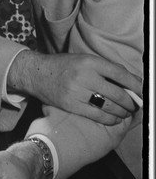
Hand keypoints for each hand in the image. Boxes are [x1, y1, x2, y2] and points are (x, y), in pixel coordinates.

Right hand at [8, 51, 141, 124]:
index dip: (136, 86)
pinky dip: (110, 119)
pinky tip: (114, 118)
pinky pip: (97, 115)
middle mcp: (84, 76)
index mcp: (89, 62)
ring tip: (126, 112)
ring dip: (123, 112)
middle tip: (135, 106)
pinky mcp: (71, 105)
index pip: (120, 75)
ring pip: (110, 106)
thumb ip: (105, 68)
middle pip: (118, 94)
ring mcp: (77, 92)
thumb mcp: (83, 60)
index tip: (143, 92)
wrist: (36, 74)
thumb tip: (130, 81)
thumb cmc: (63, 66)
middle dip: (131, 103)